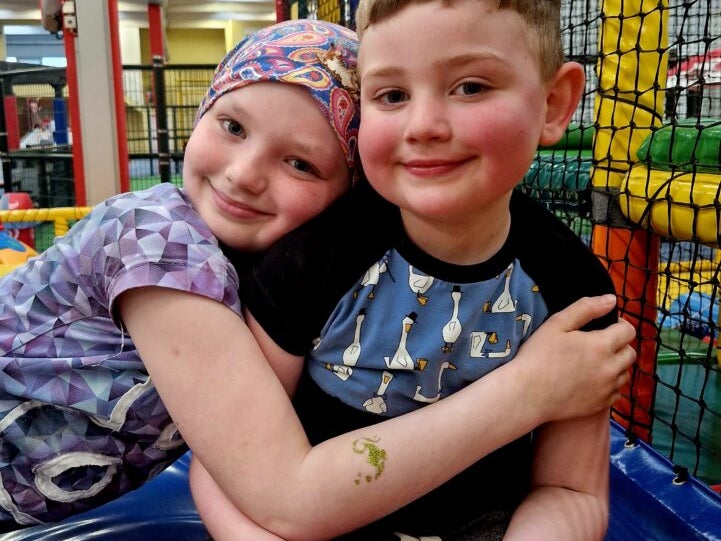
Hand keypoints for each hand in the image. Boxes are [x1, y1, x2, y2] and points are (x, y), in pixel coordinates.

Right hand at [515, 294, 635, 421]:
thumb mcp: (557, 324)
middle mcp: (611, 368)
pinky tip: (591, 382)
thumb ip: (586, 308)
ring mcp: (607, 390)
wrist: (527, 394)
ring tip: (594, 363)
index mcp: (602, 345)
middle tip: (597, 344)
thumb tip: (611, 300)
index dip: (619, 324)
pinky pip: (616, 393)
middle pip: (630, 353)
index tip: (604, 325)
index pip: (628, 331)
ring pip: (625, 374)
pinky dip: (609, 386)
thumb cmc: (538, 356)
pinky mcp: (600, 406)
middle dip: (619, 345)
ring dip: (615, 366)